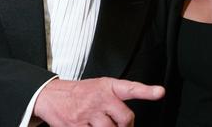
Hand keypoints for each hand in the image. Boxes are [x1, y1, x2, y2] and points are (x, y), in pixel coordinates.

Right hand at [33, 77, 164, 126]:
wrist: (52, 95)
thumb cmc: (80, 93)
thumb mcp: (101, 87)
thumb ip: (117, 99)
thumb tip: (129, 121)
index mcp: (108, 87)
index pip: (131, 88)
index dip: (147, 91)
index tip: (159, 92)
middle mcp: (100, 98)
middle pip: (125, 118)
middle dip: (126, 126)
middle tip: (122, 126)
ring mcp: (88, 113)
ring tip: (102, 125)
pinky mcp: (76, 126)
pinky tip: (90, 126)